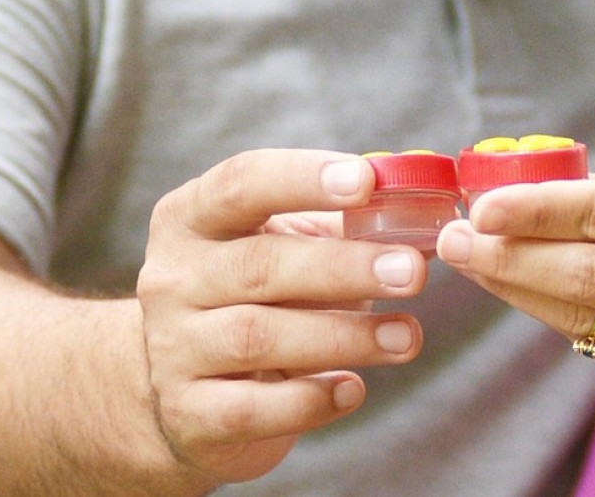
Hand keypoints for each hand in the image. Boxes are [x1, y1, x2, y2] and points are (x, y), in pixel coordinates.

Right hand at [137, 149, 428, 486]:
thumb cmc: (258, 295)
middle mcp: (172, 278)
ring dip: (345, 336)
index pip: (241, 182)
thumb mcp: (285, 245)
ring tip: (406, 336)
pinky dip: (311, 399)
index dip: (304, 177)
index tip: (367, 181)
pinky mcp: (187, 416)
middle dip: (344, 267)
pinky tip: (353, 389)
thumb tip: (422, 216)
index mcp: (191, 217)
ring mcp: (172, 349)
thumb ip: (341, 223)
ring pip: (259, 337)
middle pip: (260, 265)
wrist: (187, 391)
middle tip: (413, 271)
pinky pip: (253, 408)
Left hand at [437, 175, 594, 407]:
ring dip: (515, 286)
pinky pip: (593, 344)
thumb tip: (524, 187)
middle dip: (509, 255)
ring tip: (472, 259)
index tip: (484, 205)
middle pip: (588, 273)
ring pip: (581, 315)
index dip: (540, 210)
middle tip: (456, 238)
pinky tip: (522, 290)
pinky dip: (551, 313)